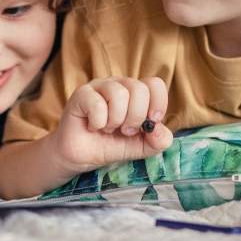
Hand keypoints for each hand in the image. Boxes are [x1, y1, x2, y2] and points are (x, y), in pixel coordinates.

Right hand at [49, 77, 172, 172]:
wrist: (83, 156)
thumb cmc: (112, 145)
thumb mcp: (142, 147)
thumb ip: (159, 141)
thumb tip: (159, 128)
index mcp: (136, 92)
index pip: (154, 84)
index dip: (158, 103)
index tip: (152, 121)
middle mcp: (119, 85)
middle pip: (139, 89)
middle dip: (136, 117)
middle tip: (125, 131)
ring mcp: (99, 87)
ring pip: (119, 94)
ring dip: (116, 120)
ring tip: (108, 129)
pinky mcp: (81, 94)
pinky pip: (97, 104)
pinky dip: (98, 122)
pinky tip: (93, 126)